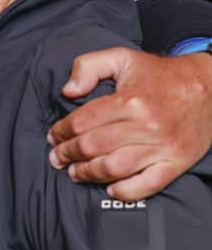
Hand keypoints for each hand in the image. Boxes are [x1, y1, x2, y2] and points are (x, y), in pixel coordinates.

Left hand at [47, 47, 211, 200]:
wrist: (208, 87)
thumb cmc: (158, 74)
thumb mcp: (122, 58)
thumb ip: (89, 66)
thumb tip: (68, 90)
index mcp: (130, 100)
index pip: (83, 122)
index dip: (61, 131)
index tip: (53, 136)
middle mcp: (146, 125)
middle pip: (93, 146)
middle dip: (68, 154)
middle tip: (56, 157)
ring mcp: (162, 147)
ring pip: (115, 167)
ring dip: (88, 173)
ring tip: (74, 172)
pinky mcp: (176, 162)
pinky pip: (147, 184)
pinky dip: (126, 191)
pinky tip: (110, 189)